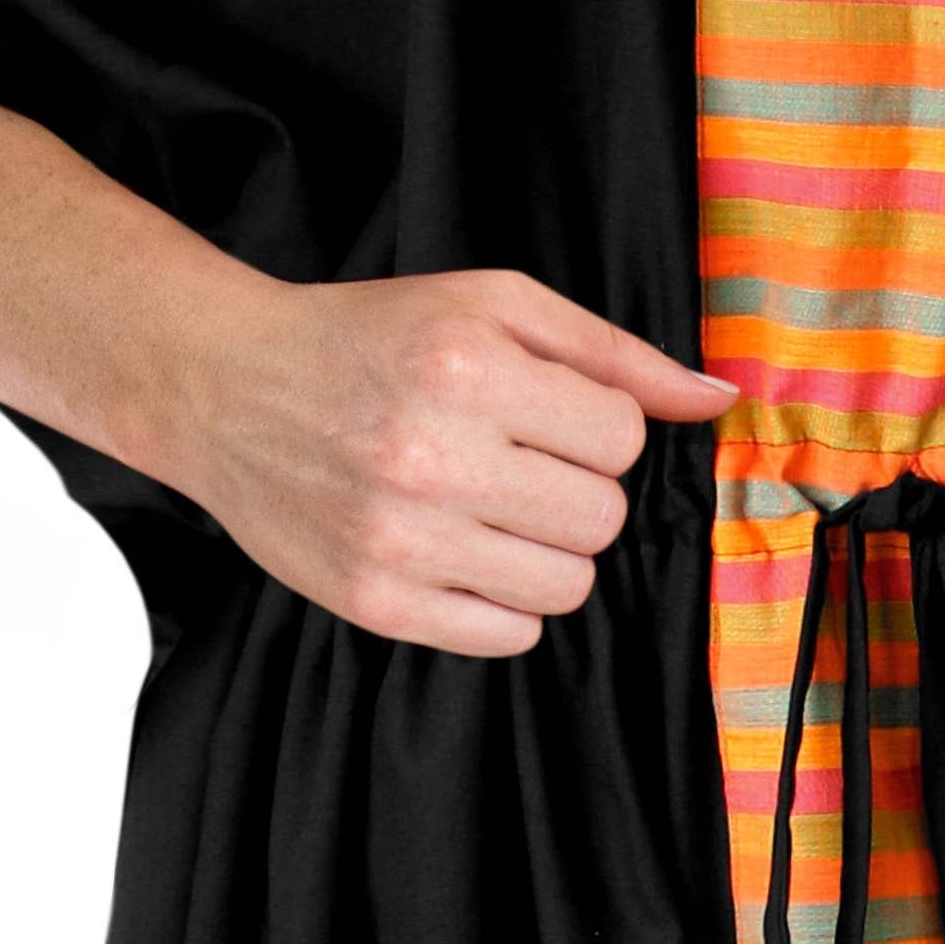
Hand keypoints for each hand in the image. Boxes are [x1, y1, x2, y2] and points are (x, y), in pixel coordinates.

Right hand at [166, 267, 734, 657]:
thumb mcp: (491, 306)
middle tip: (516, 464)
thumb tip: (718, 400)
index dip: (595, 427)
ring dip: (546, 551)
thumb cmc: (370, 338)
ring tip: (487, 508)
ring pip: (566, 587)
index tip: (541, 415)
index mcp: (464, 368)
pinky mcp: (375, 602)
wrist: (225, 387)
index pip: (621, 436)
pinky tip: (458, 551)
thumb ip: (613, 353)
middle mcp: (431, 456)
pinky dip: (501, 604)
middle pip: (603, 519)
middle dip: (578, 492)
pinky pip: (509, 637)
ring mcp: (400, 539)